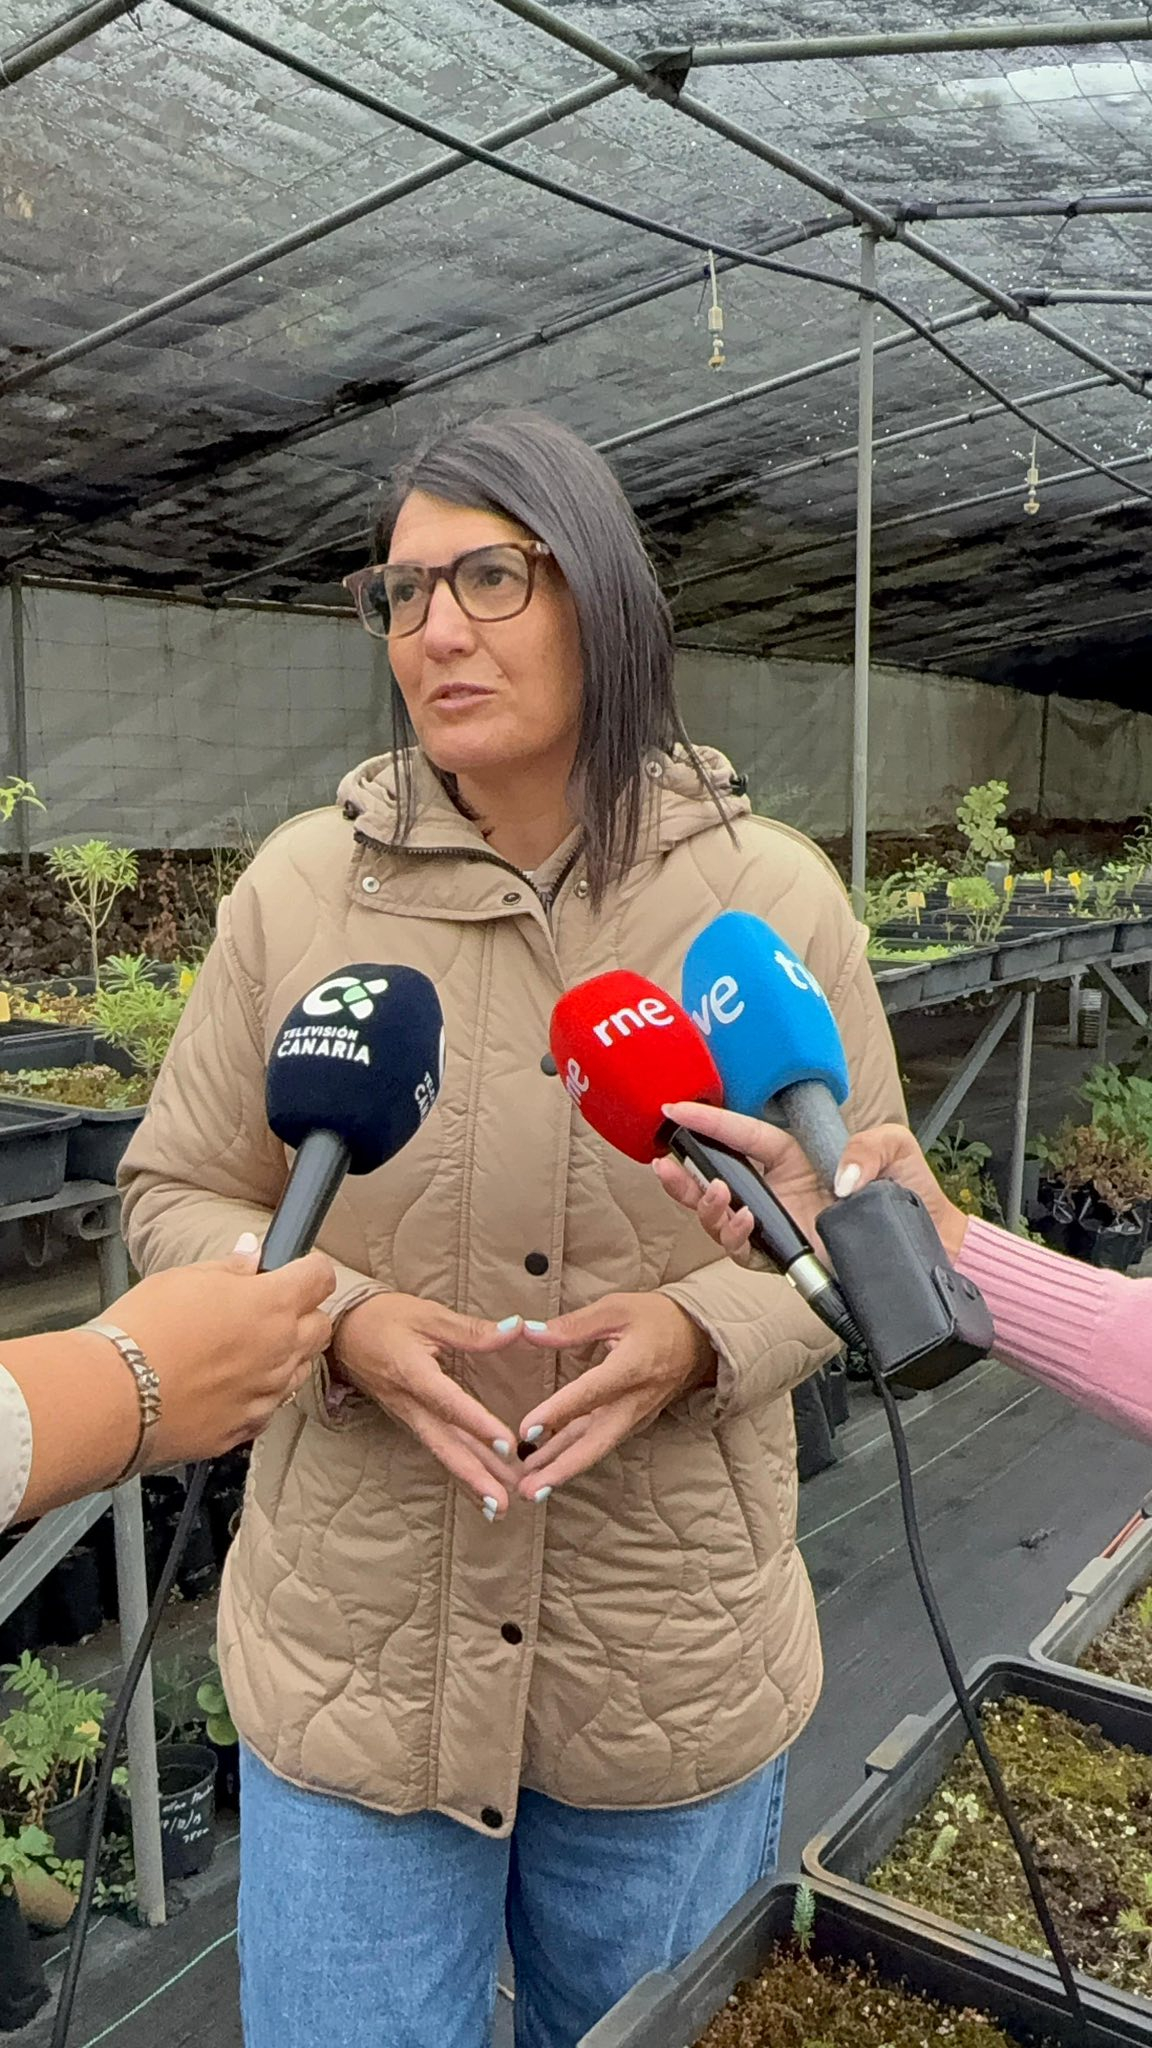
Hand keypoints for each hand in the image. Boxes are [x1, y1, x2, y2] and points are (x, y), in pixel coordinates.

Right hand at [110, 1247, 336, 1462]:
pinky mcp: (247, 1426)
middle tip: (268, 1310)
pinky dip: (258, 1393)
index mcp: (271, 1304)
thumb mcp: (183, 1279)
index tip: (296, 1271)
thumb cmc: (144, 1332)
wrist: (115, 1398)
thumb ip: (230, 1268)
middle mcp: (281, 1349)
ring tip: (243, 1350)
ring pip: (301, 1369)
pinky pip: (270, 1405)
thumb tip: (251, 1254)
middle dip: (304, 1314)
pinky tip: (227, 1385)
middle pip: (321, 1326)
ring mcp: (267, 1392)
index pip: (321, 1277)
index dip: (309, 1270)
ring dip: (285, 1356)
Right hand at [333, 1295, 523, 1518]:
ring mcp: (408, 1416)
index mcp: (413, 1372)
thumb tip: (516, 1327)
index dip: (477, 1423)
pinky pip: (438, 1448)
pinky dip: (460, 1470)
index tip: (507, 1444)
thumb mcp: (428, 1315)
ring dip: (471, 1480)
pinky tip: (480, 1490)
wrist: (342, 1331)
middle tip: (502, 1502)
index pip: (448, 1402)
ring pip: (443, 1452)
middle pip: (444, 1444)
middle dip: (474, 1475)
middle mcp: (409, 1402)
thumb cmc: (385, 1319)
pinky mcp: (411, 1420)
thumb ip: (472, 1329)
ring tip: (500, 1507)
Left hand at [515, 1293, 714, 1497]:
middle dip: (561, 1469)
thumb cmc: (657, 1318)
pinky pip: (599, 1441)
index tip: (526, 1430)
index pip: (589, 1394)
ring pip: (594, 1447)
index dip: (557, 1412)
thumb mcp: (616, 1309)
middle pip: (596, 1442)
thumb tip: (531, 1331)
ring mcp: (635, 1415)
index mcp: (631, 1368)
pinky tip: (546, 1464)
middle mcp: (634, 1400)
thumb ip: (573, 1325)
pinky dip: (572, 1456)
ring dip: (562, 1468)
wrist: (700, 1338)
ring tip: (528, 1486)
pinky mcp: (632, 1421)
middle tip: (528, 1490)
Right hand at [653, 1101, 968, 1263]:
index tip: (676, 1109)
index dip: (708, 1121)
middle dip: (683, 1175)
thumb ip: (866, 1147)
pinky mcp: (784, 1257)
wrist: (930, 1245)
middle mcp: (778, 1190)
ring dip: (705, 1206)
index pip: (742, 1134)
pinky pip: (744, 1250)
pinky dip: (735, 1236)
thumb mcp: (894, 1148)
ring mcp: (777, 1224)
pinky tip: (742, 1220)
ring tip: (715, 1193)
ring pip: (719, 1217)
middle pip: (715, 1180)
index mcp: (793, 1157)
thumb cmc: (911, 1193)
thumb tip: (836, 1180)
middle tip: (663, 1164)